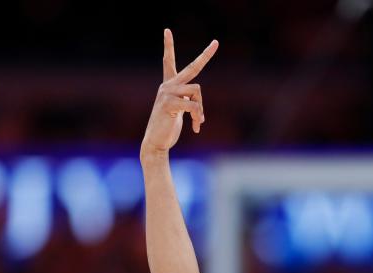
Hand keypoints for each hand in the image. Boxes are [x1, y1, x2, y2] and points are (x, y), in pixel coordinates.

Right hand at [141, 29, 217, 158]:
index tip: (166, 30)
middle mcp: (167, 85)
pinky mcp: (169, 103)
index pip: (168, 61)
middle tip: (216, 43)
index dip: (168, 46)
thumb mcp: (179, 112)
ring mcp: (167, 93)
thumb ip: (187, 102)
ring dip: (201, 108)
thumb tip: (198, 104)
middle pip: (192, 68)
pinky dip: (198, 116)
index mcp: (169, 85)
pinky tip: (195, 127)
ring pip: (197, 91)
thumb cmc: (167, 128)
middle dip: (205, 55)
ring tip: (198, 122)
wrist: (156, 142)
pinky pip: (193, 105)